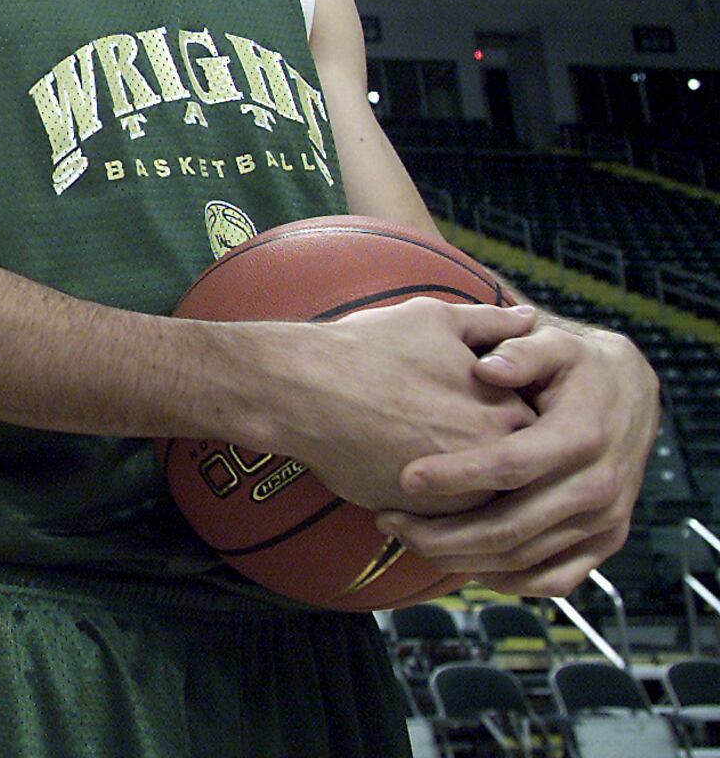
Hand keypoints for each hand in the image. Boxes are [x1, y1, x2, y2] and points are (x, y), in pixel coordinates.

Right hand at [283, 298, 538, 514]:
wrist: (305, 391)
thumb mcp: (434, 320)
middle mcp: (494, 457)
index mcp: (506, 410)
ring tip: (437, 465)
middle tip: (458, 438)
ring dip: (474, 492)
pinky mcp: (426, 519)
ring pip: (488, 503)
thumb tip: (530, 317)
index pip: (540, 428)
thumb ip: (491, 322)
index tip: (488, 408)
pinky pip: (453, 526)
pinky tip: (415, 488)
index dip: (514, 417)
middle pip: (520, 471)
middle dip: (499, 459)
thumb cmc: (368, 349)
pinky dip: (444, 514)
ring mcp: (462, 494)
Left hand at [376, 317, 659, 595]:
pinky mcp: (604, 542)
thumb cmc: (579, 366)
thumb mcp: (557, 343)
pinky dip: (504, 580)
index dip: (456, 475)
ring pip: (523, 560)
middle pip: (509, 528)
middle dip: (441, 533)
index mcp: (581, 437)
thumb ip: (521, 351)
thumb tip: (486, 366)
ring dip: (459, 558)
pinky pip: (553, 580)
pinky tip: (459, 561)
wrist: (633, 395)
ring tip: (406, 537)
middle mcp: (597, 487)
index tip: (405, 479)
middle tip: (388, 521)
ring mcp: (604, 521)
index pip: (511, 467)